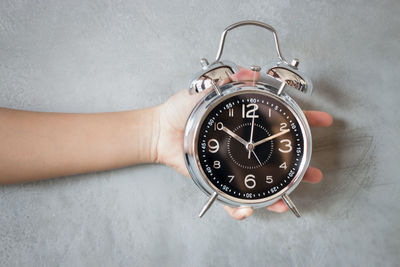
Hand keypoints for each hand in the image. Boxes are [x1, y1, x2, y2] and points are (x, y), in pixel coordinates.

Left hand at [155, 68, 332, 219]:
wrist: (162, 130)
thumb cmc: (182, 110)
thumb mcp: (206, 90)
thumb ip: (229, 80)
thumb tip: (251, 71)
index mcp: (247, 125)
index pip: (281, 122)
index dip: (303, 122)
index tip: (323, 121)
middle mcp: (245, 147)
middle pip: (279, 159)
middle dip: (300, 167)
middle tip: (313, 172)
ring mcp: (234, 165)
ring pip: (262, 183)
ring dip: (278, 193)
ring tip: (288, 198)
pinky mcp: (219, 180)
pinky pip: (232, 199)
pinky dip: (241, 208)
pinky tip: (247, 210)